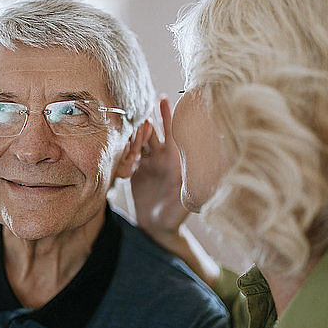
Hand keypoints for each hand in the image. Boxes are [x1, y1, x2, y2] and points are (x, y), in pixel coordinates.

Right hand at [131, 97, 189, 245]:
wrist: (158, 228)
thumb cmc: (176, 215)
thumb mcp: (188, 199)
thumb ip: (193, 184)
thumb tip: (208, 169)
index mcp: (175, 160)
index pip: (173, 132)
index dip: (169, 115)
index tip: (164, 98)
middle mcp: (162, 158)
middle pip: (154, 132)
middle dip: (149, 118)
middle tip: (141, 107)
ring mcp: (148, 163)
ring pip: (139, 141)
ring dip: (134, 133)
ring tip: (127, 123)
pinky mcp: (135, 172)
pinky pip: (127, 156)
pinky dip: (123, 150)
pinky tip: (119, 145)